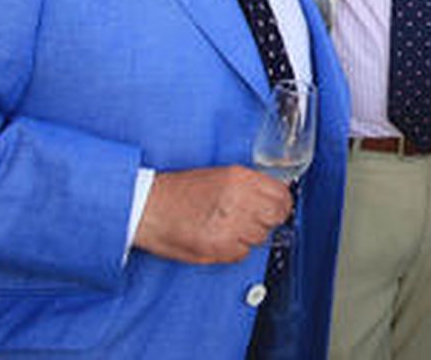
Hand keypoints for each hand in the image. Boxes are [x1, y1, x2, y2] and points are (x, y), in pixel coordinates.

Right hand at [134, 165, 291, 263]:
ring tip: (228, 228)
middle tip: (253, 220)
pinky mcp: (218, 248)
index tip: (275, 208)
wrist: (148, 208)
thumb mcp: (219, 176)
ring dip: (249, 236)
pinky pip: (242, 254)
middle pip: (275, 217)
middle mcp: (239, 200)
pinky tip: (218, 239)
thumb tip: (272, 197)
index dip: (280, 204)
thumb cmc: (179, 192)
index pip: (282, 195)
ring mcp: (230, 226)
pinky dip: (234, 250)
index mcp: (240, 179)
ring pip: (260, 238)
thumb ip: (248, 186)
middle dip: (267, 220)